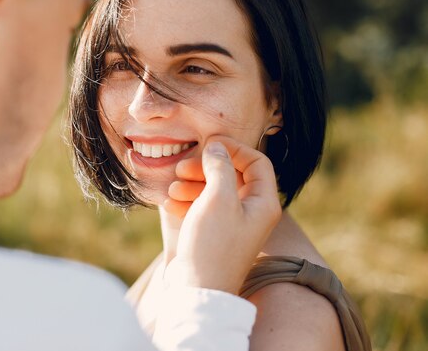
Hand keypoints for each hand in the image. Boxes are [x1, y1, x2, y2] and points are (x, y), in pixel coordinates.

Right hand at [163, 136, 281, 293]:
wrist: (198, 289)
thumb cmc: (213, 245)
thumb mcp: (218, 199)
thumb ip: (220, 167)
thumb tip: (216, 147)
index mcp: (263, 203)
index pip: (257, 162)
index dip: (233, 148)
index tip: (209, 144)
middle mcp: (252, 212)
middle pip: (233, 175)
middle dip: (207, 167)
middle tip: (183, 167)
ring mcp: (233, 223)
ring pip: (215, 190)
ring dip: (193, 183)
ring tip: (173, 188)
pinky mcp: (214, 233)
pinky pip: (203, 207)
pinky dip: (188, 200)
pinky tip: (170, 203)